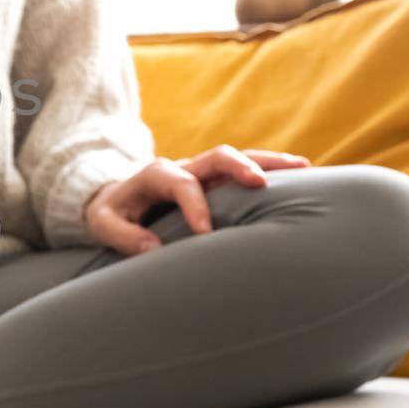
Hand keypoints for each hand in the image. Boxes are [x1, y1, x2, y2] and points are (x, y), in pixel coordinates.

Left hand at [82, 145, 312, 256]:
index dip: (194, 205)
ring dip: (270, 162)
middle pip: (216, 156)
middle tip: (261, 183)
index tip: (205, 233)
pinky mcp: (216, 181)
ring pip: (240, 158)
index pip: (180, 184)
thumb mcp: (104, 224)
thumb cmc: (110, 213)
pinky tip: (302, 178)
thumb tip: (153, 251)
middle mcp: (184, 167)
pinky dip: (272, 172)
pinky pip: (246, 171)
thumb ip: (123, 235)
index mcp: (155, 175)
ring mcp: (203, 172)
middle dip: (240, 166)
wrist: (114, 197)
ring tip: (305, 167)